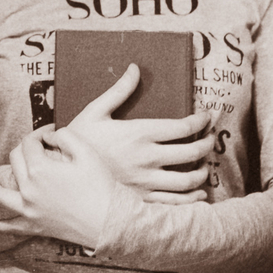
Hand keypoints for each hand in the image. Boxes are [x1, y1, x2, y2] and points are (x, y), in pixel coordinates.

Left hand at [0, 125, 115, 247]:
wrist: (109, 220)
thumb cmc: (100, 183)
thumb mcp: (85, 151)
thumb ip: (63, 135)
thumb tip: (48, 136)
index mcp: (40, 168)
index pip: (30, 142)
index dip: (40, 133)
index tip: (51, 131)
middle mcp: (28, 189)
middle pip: (16, 160)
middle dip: (25, 148)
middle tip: (39, 145)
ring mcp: (29, 210)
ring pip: (0, 193)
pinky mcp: (34, 226)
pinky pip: (10, 228)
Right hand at [45, 63, 212, 204]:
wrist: (62, 177)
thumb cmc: (78, 140)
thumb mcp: (95, 110)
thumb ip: (119, 90)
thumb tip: (135, 68)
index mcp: (140, 133)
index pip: (183, 127)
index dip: (200, 121)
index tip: (206, 116)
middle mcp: (148, 158)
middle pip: (192, 152)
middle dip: (206, 144)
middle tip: (209, 138)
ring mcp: (146, 182)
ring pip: (187, 180)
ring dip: (202, 172)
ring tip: (203, 165)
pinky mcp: (141, 201)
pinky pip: (174, 204)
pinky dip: (191, 199)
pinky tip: (197, 194)